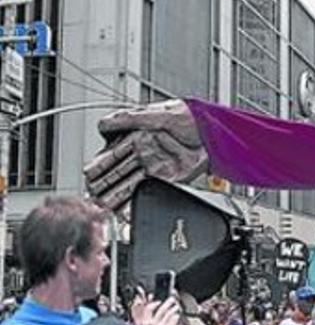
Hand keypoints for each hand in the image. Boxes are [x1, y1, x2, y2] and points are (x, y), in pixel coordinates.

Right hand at [83, 100, 207, 210]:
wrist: (215, 130)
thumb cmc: (189, 117)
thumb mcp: (157, 114)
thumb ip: (130, 118)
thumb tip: (104, 124)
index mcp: (136, 138)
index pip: (111, 155)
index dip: (99, 166)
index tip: (89, 175)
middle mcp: (144, 155)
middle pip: (118, 174)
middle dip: (104, 186)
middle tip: (91, 196)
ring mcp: (155, 168)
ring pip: (131, 185)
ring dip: (117, 198)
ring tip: (104, 207)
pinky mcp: (169, 179)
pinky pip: (150, 193)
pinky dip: (137, 202)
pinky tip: (127, 210)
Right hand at [137, 297, 180, 324]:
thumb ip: (144, 323)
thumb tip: (147, 316)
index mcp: (143, 324)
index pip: (147, 309)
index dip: (153, 303)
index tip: (157, 301)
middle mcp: (152, 323)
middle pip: (161, 309)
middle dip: (167, 303)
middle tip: (171, 300)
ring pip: (169, 312)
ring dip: (173, 308)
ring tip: (176, 307)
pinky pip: (174, 318)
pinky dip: (176, 315)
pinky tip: (177, 315)